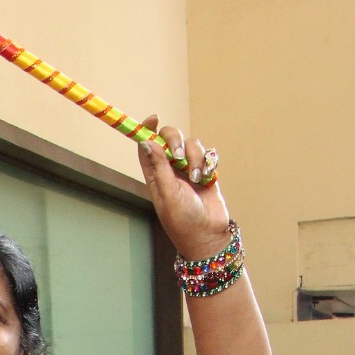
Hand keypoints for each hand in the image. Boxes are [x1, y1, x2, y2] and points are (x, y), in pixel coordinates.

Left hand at [135, 115, 230, 260]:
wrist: (208, 235)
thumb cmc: (183, 220)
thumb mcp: (168, 193)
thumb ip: (159, 166)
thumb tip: (146, 142)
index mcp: (155, 175)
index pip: (148, 145)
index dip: (147, 130)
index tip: (153, 118)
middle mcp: (170, 169)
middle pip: (170, 138)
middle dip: (176, 141)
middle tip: (180, 156)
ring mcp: (189, 169)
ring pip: (192, 144)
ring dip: (196, 157)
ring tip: (197, 178)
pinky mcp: (205, 171)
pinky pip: (207, 153)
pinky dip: (208, 162)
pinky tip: (208, 179)